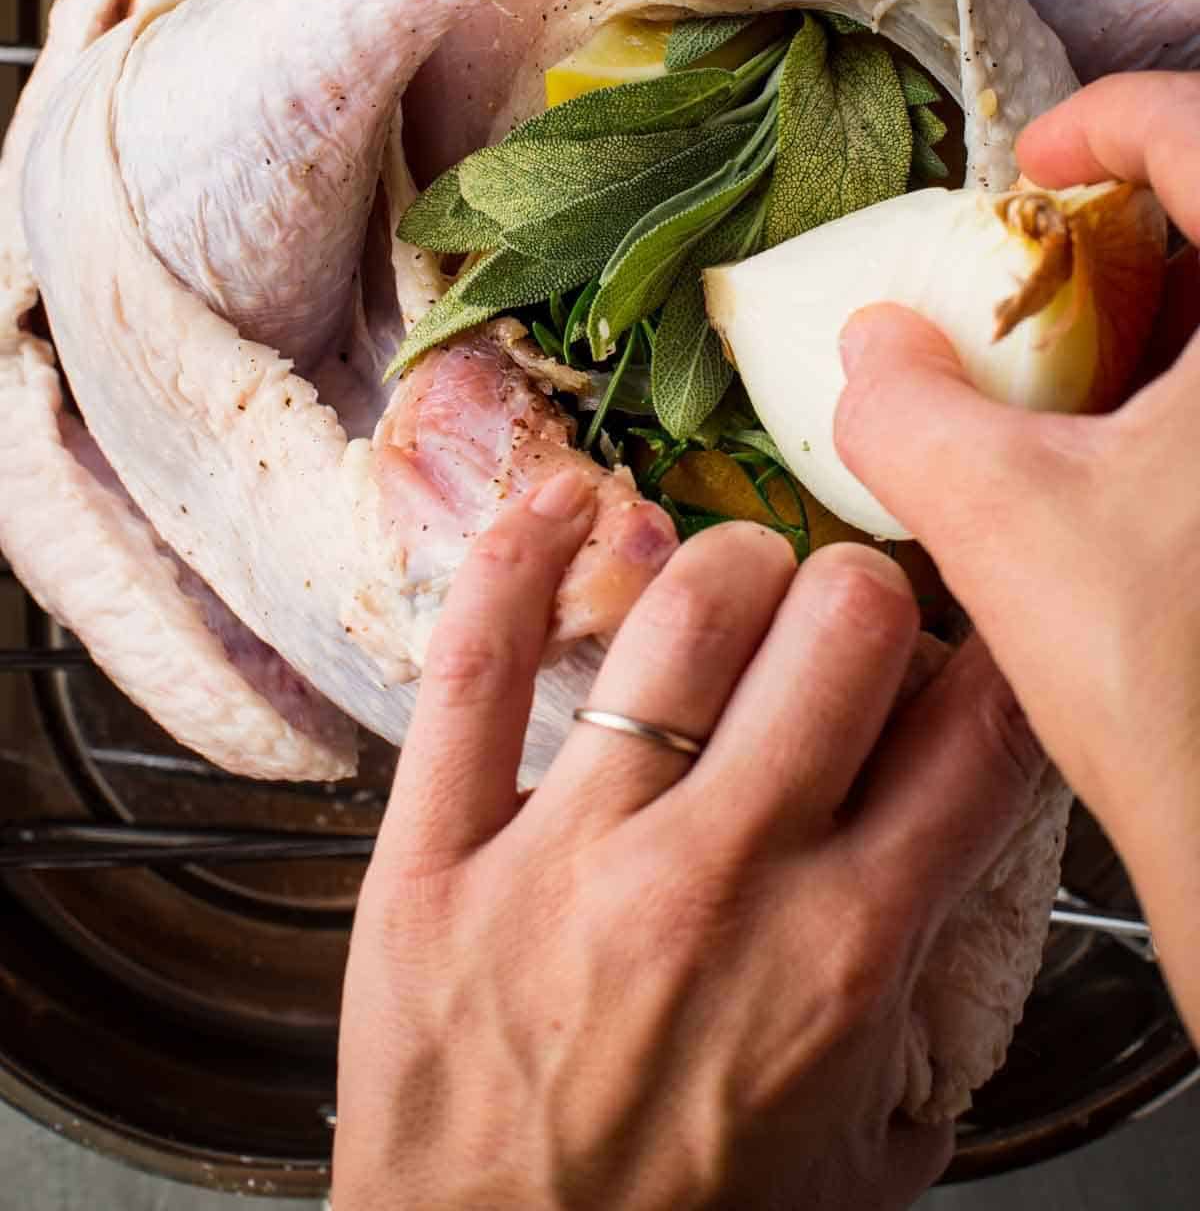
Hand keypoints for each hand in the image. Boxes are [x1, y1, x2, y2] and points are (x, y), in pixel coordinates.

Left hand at [333, 471, 1042, 1210]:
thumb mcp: (872, 1150)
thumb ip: (933, 1001)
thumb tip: (958, 860)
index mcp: (843, 953)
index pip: (974, 731)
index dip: (990, 660)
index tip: (968, 651)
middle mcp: (718, 879)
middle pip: (840, 628)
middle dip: (865, 597)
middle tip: (843, 626)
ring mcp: (568, 855)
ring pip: (680, 615)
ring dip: (733, 565)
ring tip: (738, 584)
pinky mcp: (437, 853)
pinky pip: (471, 664)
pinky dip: (514, 559)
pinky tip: (562, 504)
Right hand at [835, 70, 1199, 1041]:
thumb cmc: (1168, 681)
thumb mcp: (1001, 519)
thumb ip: (907, 410)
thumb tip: (869, 347)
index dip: (1109, 118)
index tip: (1032, 165)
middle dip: (1137, 218)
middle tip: (1047, 267)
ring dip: (1167, 306)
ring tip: (1072, 366)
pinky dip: (1187, 385)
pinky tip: (1122, 453)